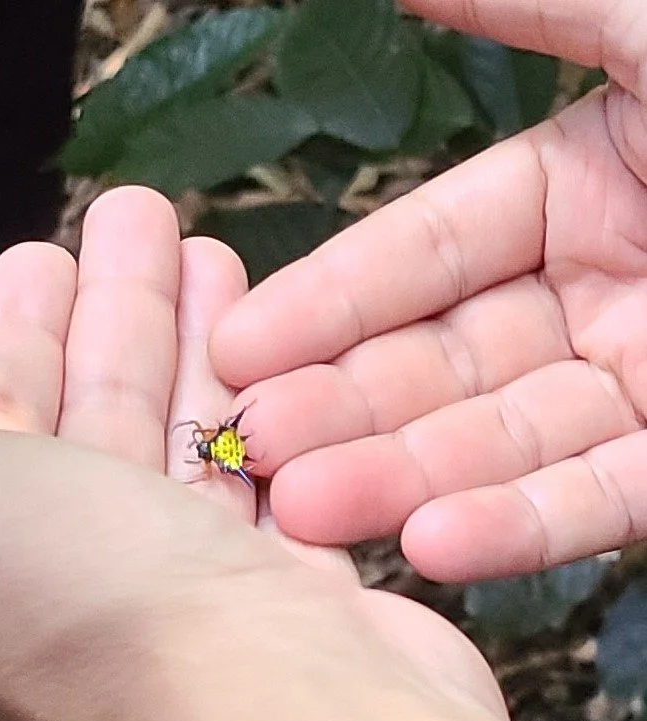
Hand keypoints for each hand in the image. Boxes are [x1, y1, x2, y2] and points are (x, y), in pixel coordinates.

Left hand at [0, 188, 502, 720]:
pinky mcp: (289, 584)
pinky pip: (268, 476)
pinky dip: (269, 413)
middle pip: (98, 409)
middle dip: (117, 309)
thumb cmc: (75, 588)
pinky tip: (285, 351)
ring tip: (216, 254)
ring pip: (188, 435)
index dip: (12, 335)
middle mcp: (84, 573)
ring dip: (197, 342)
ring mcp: (195, 582)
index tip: (44, 254)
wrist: (264, 711)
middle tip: (146, 217)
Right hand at [210, 0, 646, 581]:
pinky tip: (429, 542)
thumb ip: (539, 7)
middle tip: (246, 444)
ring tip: (301, 506)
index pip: (421, 254)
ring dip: (400, 478)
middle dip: (340, 406)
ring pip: (498, 442)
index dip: (325, 300)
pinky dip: (515, 522)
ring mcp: (642, 386)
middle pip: (439, 361)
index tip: (238, 343)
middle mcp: (598, 295)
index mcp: (582, 190)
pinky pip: (597, 496)